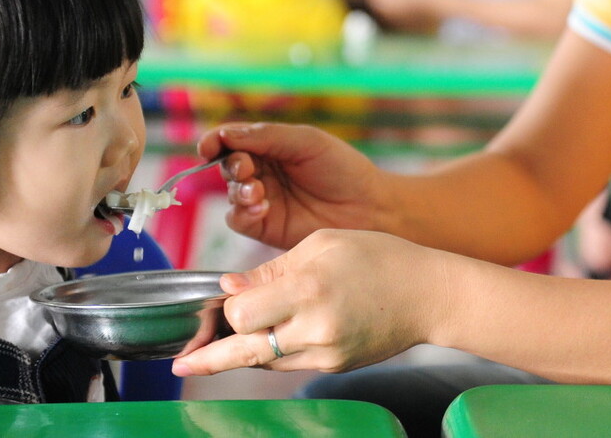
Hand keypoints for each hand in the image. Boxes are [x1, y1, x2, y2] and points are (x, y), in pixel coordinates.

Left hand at [171, 229, 443, 375]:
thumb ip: (272, 269)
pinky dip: (272, 351)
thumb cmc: (379, 257)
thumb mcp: (324, 244)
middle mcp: (315, 328)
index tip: (228, 295)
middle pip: (243, 350)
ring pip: (263, 360)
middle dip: (208, 356)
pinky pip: (288, 363)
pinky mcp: (334, 366)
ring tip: (210, 352)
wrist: (430, 294)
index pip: (242, 313)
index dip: (228, 305)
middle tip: (181, 362)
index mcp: (309, 289)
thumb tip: (229, 288)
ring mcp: (325, 353)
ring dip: (241, 351)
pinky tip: (265, 339)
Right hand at [204, 122, 382, 248]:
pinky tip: (262, 208)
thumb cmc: (342, 168)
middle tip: (247, 169)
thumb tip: (226, 134)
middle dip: (232, 166)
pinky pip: (239, 220)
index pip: (232, 140)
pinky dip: (243, 213)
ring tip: (259, 192)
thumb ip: (266, 136)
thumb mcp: (306, 142)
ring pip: (231, 193)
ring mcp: (263, 199)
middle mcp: (263, 172)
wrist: (368, 206)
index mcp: (270, 146)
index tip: (209, 146)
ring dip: (238, 190)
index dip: (216, 141)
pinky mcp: (265, 226)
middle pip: (228, 165)